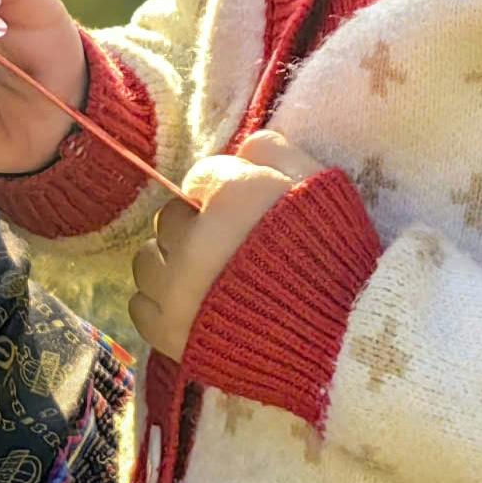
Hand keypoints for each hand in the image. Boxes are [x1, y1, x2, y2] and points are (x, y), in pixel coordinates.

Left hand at [127, 131, 325, 361]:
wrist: (342, 334)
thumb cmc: (334, 254)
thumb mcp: (321, 186)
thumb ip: (279, 154)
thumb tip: (243, 146)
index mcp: (235, 198)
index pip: (199, 176)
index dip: (222, 189)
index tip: (240, 205)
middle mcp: (196, 242)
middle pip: (170, 218)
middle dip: (195, 224)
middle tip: (226, 242)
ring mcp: (178, 292)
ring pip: (146, 259)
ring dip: (172, 261)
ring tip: (205, 274)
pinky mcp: (171, 335)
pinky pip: (139, 305)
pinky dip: (161, 300)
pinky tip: (193, 302)